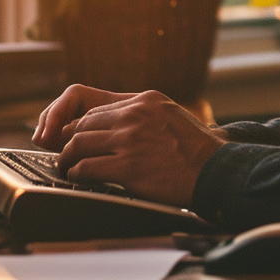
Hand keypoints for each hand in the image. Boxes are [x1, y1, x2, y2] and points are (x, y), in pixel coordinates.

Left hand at [32, 85, 227, 206]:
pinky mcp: (127, 166)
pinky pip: (86, 168)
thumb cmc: (195, 148)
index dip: (81, 125)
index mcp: (146, 100)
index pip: (98, 109)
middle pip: (84, 125)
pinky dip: (77, 174)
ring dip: (68, 158)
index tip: (75, 137)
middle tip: (66, 155)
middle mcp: (135, 115)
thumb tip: (116, 125)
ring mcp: (130, 140)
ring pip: (79, 144)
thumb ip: (144, 115)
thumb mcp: (171, 115)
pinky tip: (79, 179)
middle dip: (70, 141)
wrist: (213, 170)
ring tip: (67, 168)